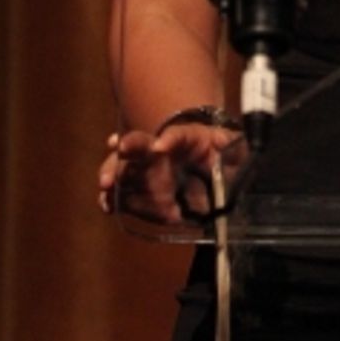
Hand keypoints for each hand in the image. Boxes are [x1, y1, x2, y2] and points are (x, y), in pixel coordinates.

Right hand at [97, 121, 242, 225]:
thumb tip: (226, 146)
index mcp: (186, 139)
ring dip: (113, 172)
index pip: (177, 135)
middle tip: (120, 149)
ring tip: (106, 184)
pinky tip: (106, 205)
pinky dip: (112, 199)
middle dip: (130, 145)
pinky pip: (122, 194)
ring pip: (123, 167)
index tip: (161, 147)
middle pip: (140, 143)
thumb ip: (231, 146)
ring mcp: (146, 171)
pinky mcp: (140, 192)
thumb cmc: (222, 155)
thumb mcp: (233, 149)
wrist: (211, 173)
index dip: (170, 139)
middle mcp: (160, 151)